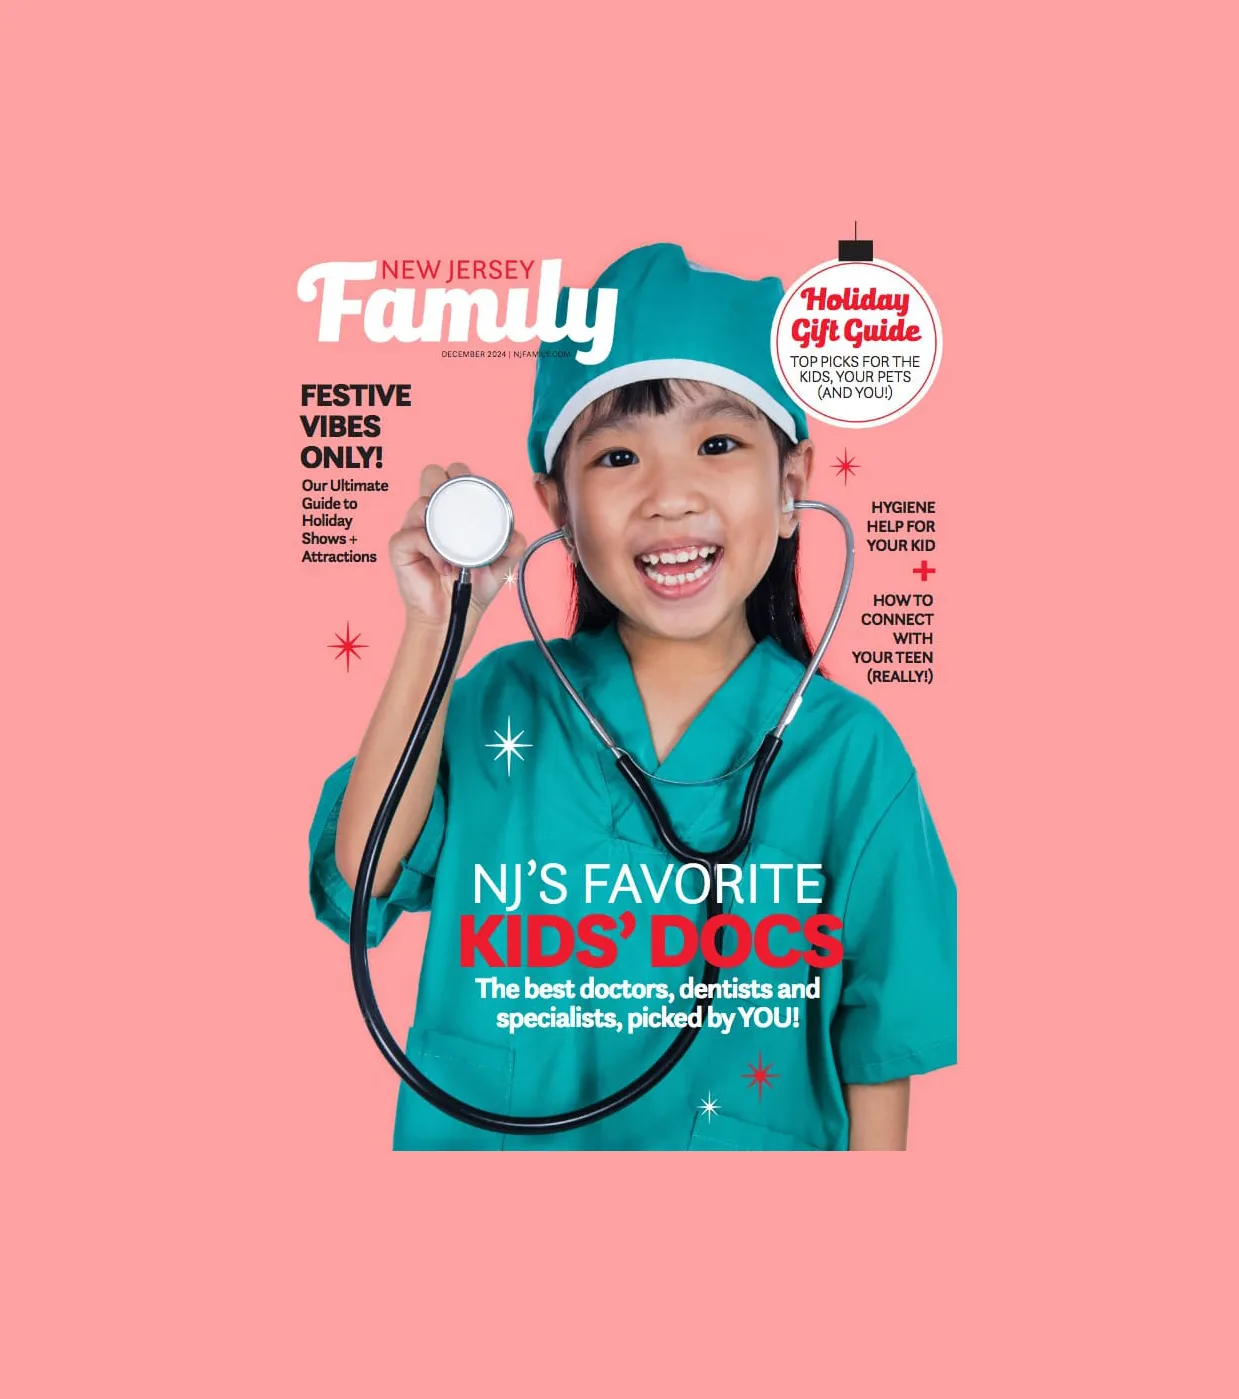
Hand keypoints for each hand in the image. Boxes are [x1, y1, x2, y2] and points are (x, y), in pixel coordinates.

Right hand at [389, 462, 527, 629]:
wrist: (453, 616)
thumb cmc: (472, 587)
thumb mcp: (499, 566)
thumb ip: (510, 549)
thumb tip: (518, 537)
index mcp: (452, 512)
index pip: (452, 477)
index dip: (462, 474)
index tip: (478, 491)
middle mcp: (432, 515)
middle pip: (431, 475)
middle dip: (446, 481)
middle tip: (461, 505)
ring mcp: (413, 528)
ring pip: (421, 503)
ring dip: (443, 524)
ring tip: (456, 552)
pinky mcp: (401, 546)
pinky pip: (414, 535)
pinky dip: (433, 549)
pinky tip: (444, 566)